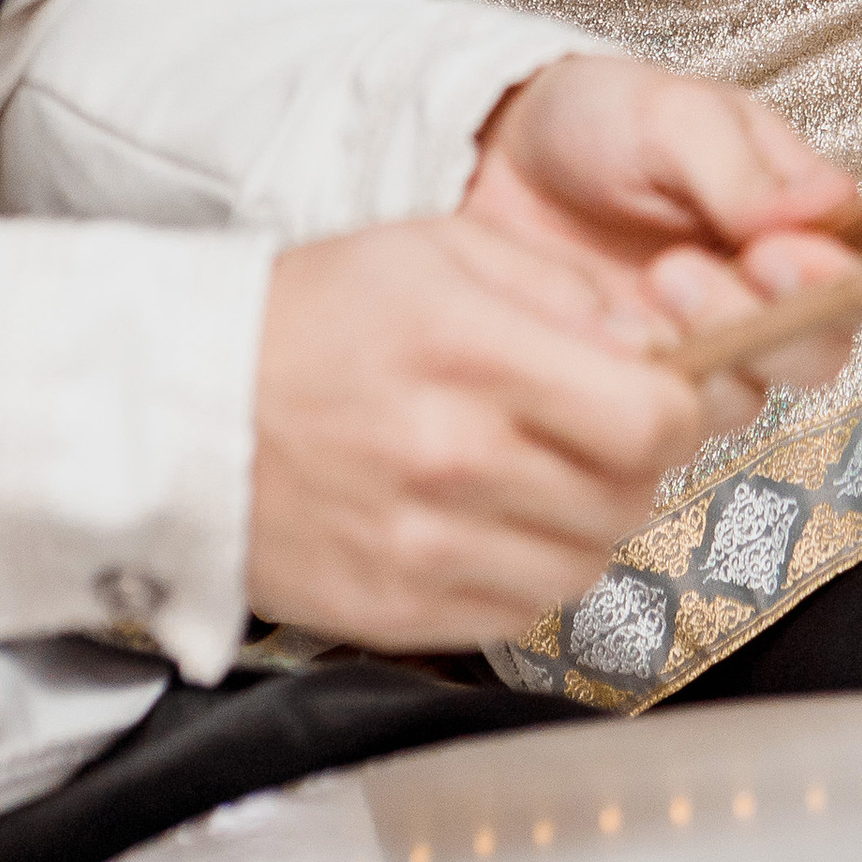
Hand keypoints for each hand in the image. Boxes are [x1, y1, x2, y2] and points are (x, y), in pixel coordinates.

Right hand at [247, 213, 794, 647]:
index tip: (666, 386)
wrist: (178, 411)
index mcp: (471, 355)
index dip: (683, 403)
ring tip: (543, 467)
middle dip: (637, 456)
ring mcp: (423, 548)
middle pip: (631, 492)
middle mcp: (453, 460)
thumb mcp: (441, 248)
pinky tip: (498, 517)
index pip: (651, 417)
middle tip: (600, 422)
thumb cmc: (309, 317)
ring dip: (591, 516)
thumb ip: (563, 289)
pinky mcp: (397, 613)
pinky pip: (522, 611)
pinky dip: (534, 568)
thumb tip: (657, 343)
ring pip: (588, 560)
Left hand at [464, 57, 859, 373]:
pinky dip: (639, 378)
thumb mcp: (672, 114)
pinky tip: (602, 326)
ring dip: (701, 350)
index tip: (777, 253)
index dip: (839, 283)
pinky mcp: (641, 388)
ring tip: (642, 287)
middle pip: (820, 351)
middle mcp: (765, 295)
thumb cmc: (595, 119)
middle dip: (766, 323)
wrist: (490, 159)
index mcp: (800, 222)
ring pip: (747, 393)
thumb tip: (824, 209)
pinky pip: (665, 416)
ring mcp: (705, 349)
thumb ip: (745, 165)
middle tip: (687, 271)